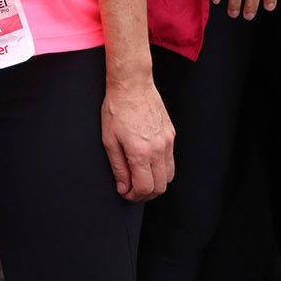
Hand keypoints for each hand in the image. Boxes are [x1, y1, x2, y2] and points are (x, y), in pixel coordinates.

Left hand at [101, 76, 174, 201]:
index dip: (134, 196)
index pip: (145, 188)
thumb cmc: (117, 108)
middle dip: (146, 194)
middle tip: (132, 190)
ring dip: (156, 183)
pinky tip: (148, 163)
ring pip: (169, 176)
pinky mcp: (172, 134)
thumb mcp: (109, 140)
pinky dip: (161, 168)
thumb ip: (118, 167)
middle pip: (160, 187)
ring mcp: (168, 142)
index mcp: (141, 152)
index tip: (125, 192)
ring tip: (140, 178)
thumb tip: (124, 187)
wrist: (132, 85)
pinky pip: (171, 160)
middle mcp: (158, 149)